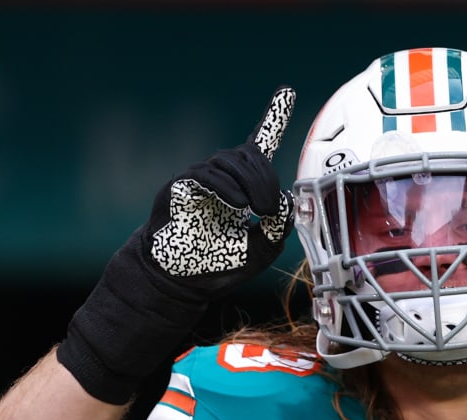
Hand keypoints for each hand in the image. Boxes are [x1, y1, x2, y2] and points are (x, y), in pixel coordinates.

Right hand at [148, 88, 294, 283]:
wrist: (179, 281)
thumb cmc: (218, 265)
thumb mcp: (260, 251)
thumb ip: (277, 228)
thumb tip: (284, 200)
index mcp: (242, 187)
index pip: (259, 146)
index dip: (273, 118)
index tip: (287, 91)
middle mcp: (222, 176)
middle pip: (250, 156)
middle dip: (266, 179)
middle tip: (269, 210)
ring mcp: (200, 179)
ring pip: (230, 160)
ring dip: (250, 183)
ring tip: (255, 211)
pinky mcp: (181, 186)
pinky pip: (207, 175)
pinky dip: (226, 188)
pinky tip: (237, 205)